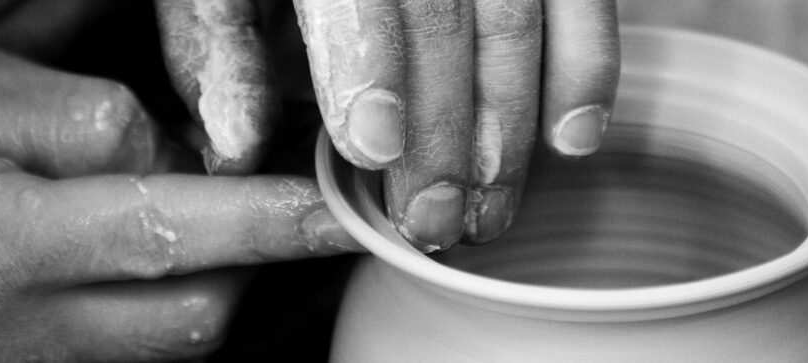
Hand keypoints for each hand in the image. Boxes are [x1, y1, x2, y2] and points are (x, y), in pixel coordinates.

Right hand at [0, 46, 359, 361]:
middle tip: (296, 197)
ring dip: (225, 272)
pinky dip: (186, 296)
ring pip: (182, 340)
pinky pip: (154, 354)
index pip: (157, 222)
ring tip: (217, 211)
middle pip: (192, 310)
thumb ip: (85, 108)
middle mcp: (19, 331)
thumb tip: (210, 136)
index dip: (257, 208)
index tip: (333, 200)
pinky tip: (178, 249)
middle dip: (255, 249)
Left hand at [156, 0, 619, 249]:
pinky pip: (582, 3)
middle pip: (441, 17)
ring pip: (515, 19)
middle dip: (441, 131)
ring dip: (508, 127)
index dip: (369, 65)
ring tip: (489, 212)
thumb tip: (234, 142)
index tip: (374, 150)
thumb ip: (221, 42)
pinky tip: (571, 142)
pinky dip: (586, 69)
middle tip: (431, 221)